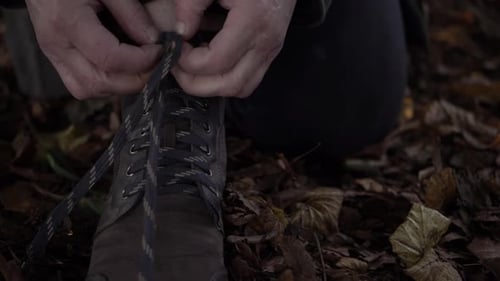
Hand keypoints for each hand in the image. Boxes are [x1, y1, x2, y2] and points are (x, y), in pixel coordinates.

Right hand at [26, 0, 172, 98]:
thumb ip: (131, 12)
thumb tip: (153, 40)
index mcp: (67, 20)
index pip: (109, 58)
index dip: (141, 61)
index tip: (160, 51)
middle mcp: (55, 43)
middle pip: (98, 82)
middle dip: (134, 79)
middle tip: (155, 64)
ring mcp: (52, 54)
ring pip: (88, 89)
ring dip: (119, 85)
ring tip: (140, 66)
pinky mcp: (54, 58)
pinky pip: (80, 85)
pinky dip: (104, 83)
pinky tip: (120, 68)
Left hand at [172, 0, 296, 97]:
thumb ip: (191, 4)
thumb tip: (179, 33)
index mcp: (252, 21)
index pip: (216, 62)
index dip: (189, 62)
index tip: (175, 46)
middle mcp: (266, 43)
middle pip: (229, 85)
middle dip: (196, 83)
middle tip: (177, 66)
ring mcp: (272, 51)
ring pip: (242, 88)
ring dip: (213, 86)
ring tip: (192, 68)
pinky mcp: (271, 52)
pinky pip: (249, 80)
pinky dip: (227, 80)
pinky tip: (210, 63)